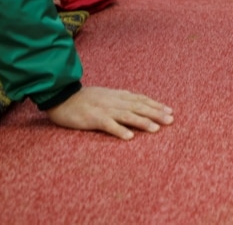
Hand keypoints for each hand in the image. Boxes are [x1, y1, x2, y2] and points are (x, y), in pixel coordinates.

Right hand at [45, 86, 173, 139]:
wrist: (62, 97)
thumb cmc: (84, 98)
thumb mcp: (105, 94)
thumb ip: (120, 97)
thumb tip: (136, 100)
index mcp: (118, 95)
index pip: (141, 99)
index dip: (156, 105)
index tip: (170, 111)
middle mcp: (114, 101)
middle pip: (139, 107)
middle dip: (156, 113)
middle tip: (170, 120)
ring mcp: (104, 109)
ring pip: (127, 115)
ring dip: (143, 122)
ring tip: (156, 129)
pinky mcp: (93, 118)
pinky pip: (108, 125)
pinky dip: (119, 130)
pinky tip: (129, 137)